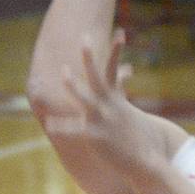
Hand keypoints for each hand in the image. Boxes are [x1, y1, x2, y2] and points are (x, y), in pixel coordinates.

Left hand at [43, 30, 161, 178]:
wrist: (145, 160)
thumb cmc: (138, 139)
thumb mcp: (131, 115)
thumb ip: (121, 98)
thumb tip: (127, 82)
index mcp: (117, 100)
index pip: (116, 71)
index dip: (117, 51)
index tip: (121, 32)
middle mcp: (109, 105)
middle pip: (98, 76)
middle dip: (91, 57)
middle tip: (85, 39)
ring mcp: (102, 119)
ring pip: (85, 97)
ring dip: (73, 84)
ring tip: (64, 71)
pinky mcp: (95, 136)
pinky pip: (73, 130)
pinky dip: (61, 127)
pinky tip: (49, 124)